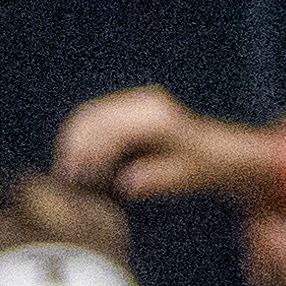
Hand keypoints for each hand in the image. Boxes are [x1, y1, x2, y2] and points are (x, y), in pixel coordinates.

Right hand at [54, 86, 264, 202]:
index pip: (110, 130)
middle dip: (73, 145)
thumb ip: (153, 179)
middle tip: (63, 176)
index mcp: (155, 118)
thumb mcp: (182, 178)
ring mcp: (136, 101)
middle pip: (93, 117)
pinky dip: (84, 136)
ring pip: (91, 114)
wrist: (222, 152)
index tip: (75, 176)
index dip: (88, 153)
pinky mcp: (132, 108)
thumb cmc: (204, 168)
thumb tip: (124, 183)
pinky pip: (98, 116)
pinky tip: (79, 159)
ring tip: (67, 170)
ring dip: (74, 140)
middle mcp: (143, 102)